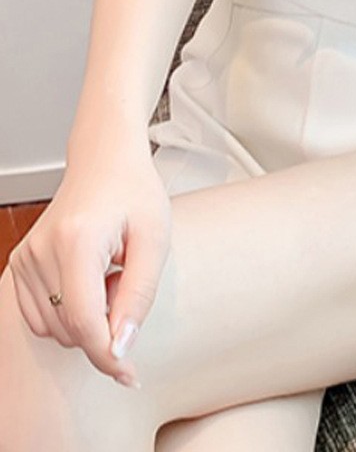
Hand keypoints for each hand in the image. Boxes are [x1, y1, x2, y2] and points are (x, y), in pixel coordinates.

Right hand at [7, 138, 171, 388]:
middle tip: (126, 281)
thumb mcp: (154, 241)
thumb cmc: (135, 194)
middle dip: (104, 324)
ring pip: (55, 329)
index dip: (109, 356)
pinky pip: (42, 317)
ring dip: (87, 318)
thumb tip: (119, 349)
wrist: (106, 160)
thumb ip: (138, 296)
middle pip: (70, 330)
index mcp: (75, 242)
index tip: (130, 376)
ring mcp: (25, 258)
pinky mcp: (19, 263)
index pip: (84, 322)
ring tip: (109, 274)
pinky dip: (68, 311)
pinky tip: (88, 279)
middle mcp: (40, 251)